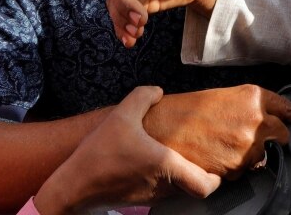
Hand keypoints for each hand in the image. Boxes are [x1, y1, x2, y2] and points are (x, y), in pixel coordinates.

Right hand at [32, 86, 220, 213]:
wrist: (73, 186)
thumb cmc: (99, 153)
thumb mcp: (121, 115)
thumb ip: (143, 97)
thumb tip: (158, 92)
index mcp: (166, 166)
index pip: (206, 186)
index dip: (216, 178)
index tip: (216, 166)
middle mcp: (163, 185)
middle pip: (195, 187)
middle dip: (202, 172)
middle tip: (203, 154)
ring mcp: (152, 195)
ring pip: (179, 189)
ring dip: (181, 175)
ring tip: (176, 154)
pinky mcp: (139, 199)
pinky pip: (161, 189)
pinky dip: (163, 179)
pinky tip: (150, 162)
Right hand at [145, 85, 290, 175]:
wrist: (162, 128)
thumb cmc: (187, 110)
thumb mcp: (223, 97)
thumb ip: (248, 108)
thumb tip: (264, 123)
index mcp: (253, 98)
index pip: (287, 108)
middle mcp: (256, 122)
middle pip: (281, 135)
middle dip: (275, 139)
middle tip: (258, 139)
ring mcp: (248, 147)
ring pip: (260, 156)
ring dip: (248, 154)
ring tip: (220, 144)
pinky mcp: (236, 167)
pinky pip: (243, 170)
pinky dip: (233, 166)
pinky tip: (215, 155)